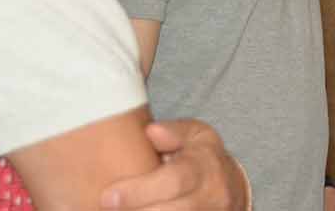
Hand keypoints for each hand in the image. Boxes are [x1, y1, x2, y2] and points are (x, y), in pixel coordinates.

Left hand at [99, 119, 250, 210]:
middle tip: (104, 209)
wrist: (230, 189)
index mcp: (205, 167)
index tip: (108, 196)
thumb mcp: (196, 135)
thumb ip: (174, 131)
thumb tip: (151, 132)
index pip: (175, 180)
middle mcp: (211, 197)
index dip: (141, 191)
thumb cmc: (203, 158)